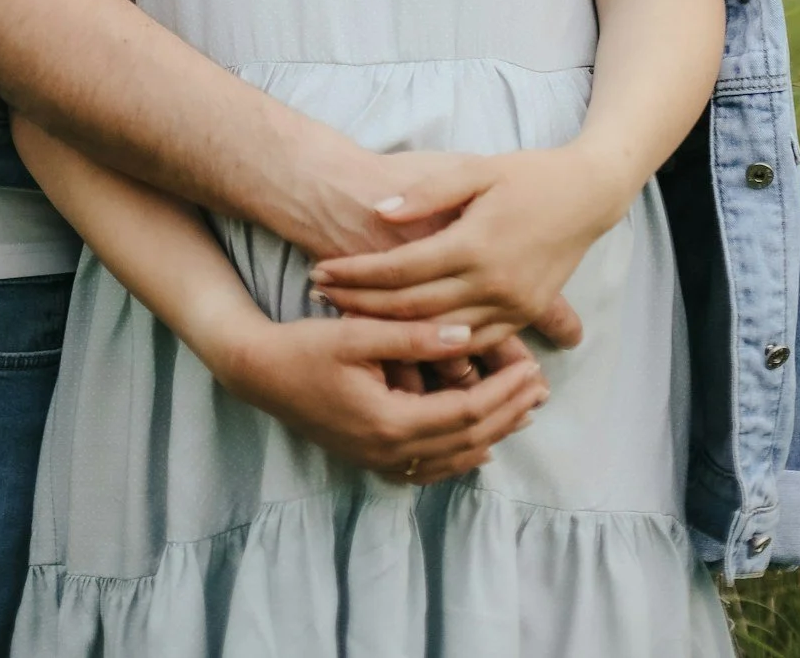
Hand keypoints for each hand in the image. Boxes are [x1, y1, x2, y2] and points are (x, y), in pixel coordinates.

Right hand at [211, 309, 549, 484]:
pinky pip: (431, 468)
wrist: (257, 373)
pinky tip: (480, 444)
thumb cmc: (303, 346)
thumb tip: (466, 334)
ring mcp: (381, 461)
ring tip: (523, 410)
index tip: (534, 369)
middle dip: (509, 413)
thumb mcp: (356, 332)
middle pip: (468, 440)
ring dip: (492, 434)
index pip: (467, 413)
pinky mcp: (373, 459)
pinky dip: (462, 454)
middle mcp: (390, 452)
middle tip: (542, 387)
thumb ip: (412, 335)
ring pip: (453, 458)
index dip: (505, 393)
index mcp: (390, 421)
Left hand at [311, 144, 616, 347]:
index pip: (401, 270)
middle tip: (320, 296)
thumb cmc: (527, 174)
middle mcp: (493, 283)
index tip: (322, 271)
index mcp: (475, 245)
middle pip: (412, 307)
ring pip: (439, 333)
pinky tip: (404, 339)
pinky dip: (436, 345)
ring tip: (349, 318)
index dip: (357, 274)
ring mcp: (512, 306)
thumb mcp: (475, 168)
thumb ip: (426, 193)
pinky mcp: (524, 315)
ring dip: (392, 329)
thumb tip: (380, 211)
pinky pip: (473, 342)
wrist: (587, 195)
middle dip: (361, 304)